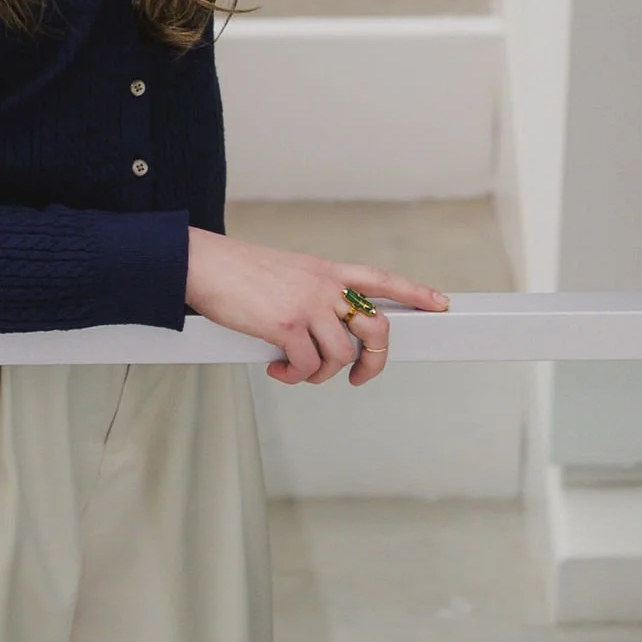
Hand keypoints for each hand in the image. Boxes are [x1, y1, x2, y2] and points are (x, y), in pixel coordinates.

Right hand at [184, 230, 448, 385]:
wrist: (202, 265)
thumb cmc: (236, 272)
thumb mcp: (286, 273)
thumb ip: (311, 295)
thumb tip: (318, 336)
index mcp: (326, 270)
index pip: (381, 279)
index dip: (415, 292)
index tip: (440, 304)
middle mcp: (324, 286)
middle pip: (376, 327)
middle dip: (374, 361)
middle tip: (358, 376)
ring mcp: (308, 305)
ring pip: (341, 356)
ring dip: (321, 374)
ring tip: (297, 371)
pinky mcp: (286, 326)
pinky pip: (308, 366)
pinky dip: (295, 376)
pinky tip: (280, 370)